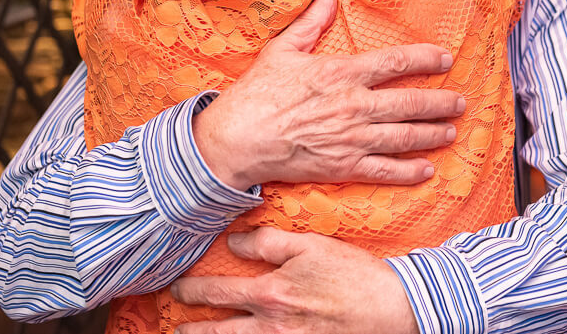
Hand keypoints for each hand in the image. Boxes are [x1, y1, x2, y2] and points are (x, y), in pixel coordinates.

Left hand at [171, 228, 417, 333]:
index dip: (191, 289)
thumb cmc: (352, 274)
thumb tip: (234, 241)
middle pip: (217, 332)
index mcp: (269, 294)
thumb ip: (268, 243)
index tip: (177, 286)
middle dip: (190, 327)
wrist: (391, 308)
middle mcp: (270, 327)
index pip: (216, 292)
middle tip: (175, 324)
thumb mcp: (311, 245)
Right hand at [192, 0, 463, 190]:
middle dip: (440, 102)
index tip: (445, 59)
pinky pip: (384, 170)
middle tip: (460, 102)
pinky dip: (408, 171)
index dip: (426, 58)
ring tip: (450, 132)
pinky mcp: (343, 166)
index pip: (396, 61)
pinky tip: (426, 169)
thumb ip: (311, 22)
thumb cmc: (256, 93)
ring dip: (432, 134)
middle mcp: (354, 105)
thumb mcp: (282, 49)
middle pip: (410, 102)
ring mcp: (352, 138)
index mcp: (342, 72)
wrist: (237, 139)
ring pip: (404, 136)